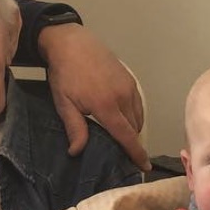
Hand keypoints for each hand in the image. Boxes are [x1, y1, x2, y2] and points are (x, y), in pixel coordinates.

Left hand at [38, 24, 148, 169]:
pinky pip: (138, 104)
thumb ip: (75, 128)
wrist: (72, 43)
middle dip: (132, 143)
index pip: (126, 136)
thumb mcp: (64, 103)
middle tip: (122, 154)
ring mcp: (129, 86)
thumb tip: (76, 152)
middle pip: (134, 129)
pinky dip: (134, 115)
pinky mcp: (130, 79)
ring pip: (138, 117)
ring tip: (121, 137)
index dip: (136, 153)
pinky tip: (122, 118)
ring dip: (133, 129)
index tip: (144, 167)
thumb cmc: (64, 74)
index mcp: (106, 105)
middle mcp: (123, 96)